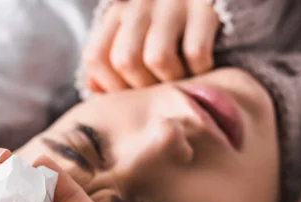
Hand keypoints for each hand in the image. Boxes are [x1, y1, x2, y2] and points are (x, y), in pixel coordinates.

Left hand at [82, 0, 220, 92]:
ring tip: (180, 83)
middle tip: (159, 93)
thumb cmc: (165, 34)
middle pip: (125, 60)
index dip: (110, 86)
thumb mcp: (131, 41)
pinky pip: (195, 52)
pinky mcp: (205, 8)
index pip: (96, 57)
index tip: (130, 95)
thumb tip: (95, 90)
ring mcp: (173, 3)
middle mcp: (140, 3)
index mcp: (117, 13)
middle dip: (143, 87)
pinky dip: (199, 71)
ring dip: (171, 82)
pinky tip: (201, 71)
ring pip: (158, 57)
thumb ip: (109, 66)